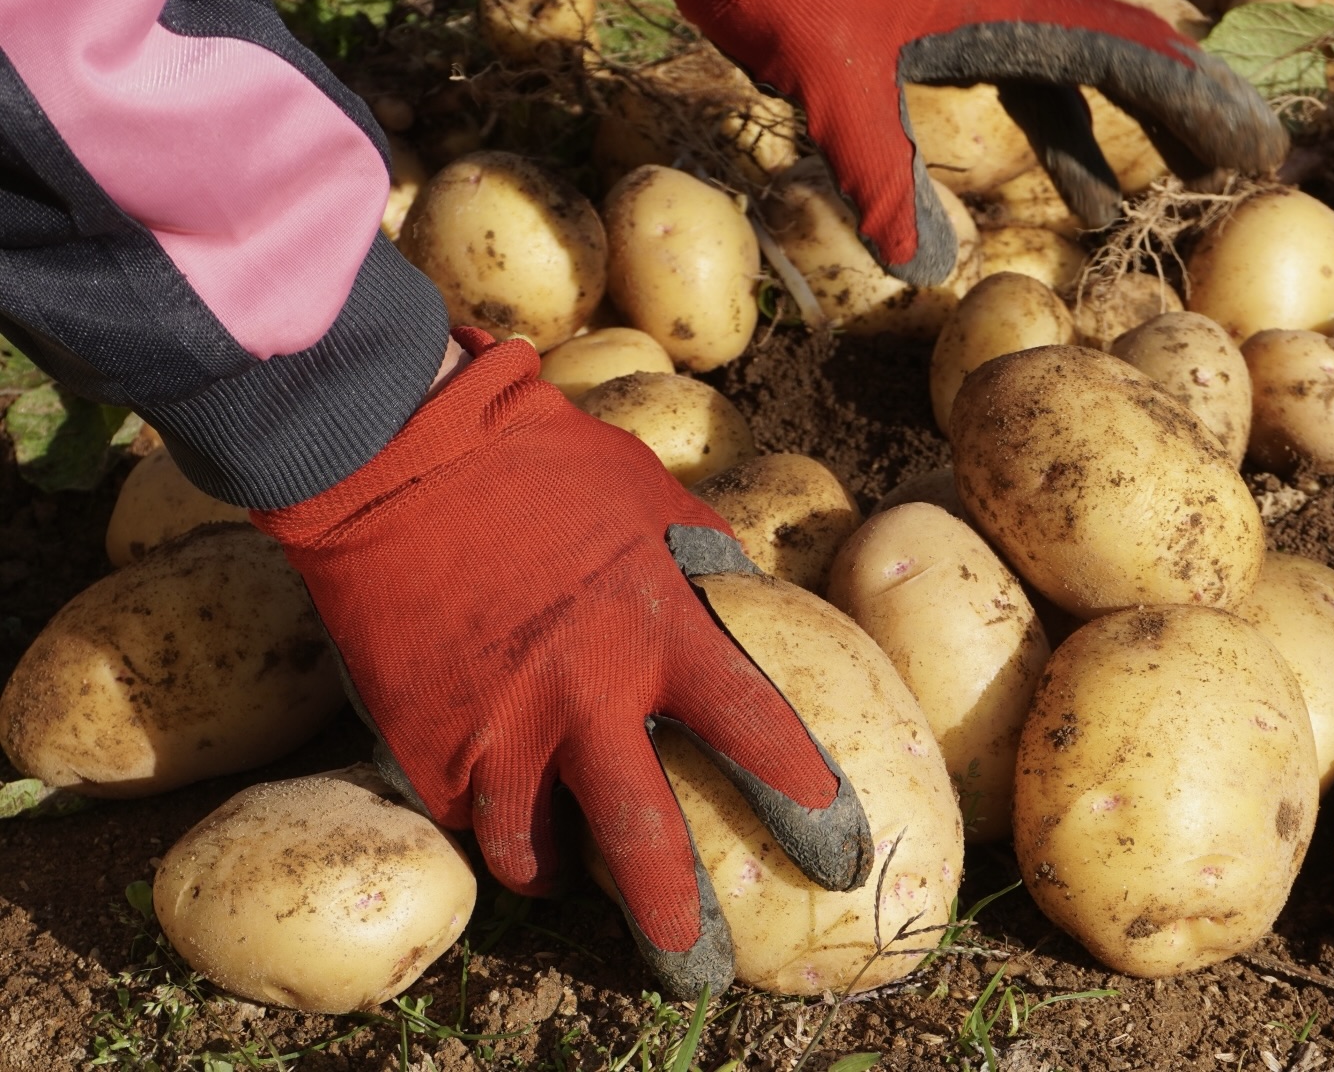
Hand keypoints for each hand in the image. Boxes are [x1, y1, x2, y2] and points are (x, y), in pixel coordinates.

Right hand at [252, 328, 871, 997]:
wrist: (395, 455)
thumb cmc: (540, 466)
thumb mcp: (655, 503)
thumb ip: (706, 575)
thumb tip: (747, 610)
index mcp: (664, 631)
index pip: (759, 737)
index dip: (806, 806)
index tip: (839, 859)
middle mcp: (588, 697)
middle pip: (646, 848)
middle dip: (678, 925)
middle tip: (702, 977)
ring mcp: (500, 730)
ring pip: (537, 856)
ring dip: (563, 878)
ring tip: (572, 883)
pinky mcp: (424, 745)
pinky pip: (467, 818)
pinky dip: (490, 821)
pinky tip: (499, 804)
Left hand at [675, 0, 1287, 284]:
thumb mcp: (826, 75)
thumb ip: (881, 169)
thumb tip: (926, 272)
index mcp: (1006, 0)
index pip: (1127, 52)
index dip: (1197, 103)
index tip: (1257, 150)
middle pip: (1121, 51)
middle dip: (1183, 111)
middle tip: (1245, 168)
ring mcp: (974, 4)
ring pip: (1073, 66)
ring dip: (1117, 129)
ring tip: (1153, 197)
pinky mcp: (935, 15)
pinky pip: (1024, 73)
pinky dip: (1056, 127)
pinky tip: (1075, 189)